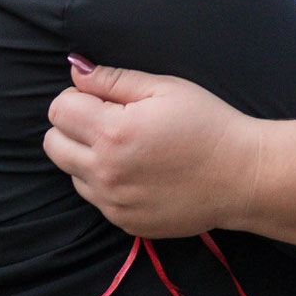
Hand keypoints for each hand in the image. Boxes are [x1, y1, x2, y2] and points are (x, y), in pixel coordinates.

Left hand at [43, 60, 263, 238]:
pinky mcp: (125, 222)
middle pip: (54, 144)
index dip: (78, 97)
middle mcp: (106, 172)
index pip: (58, 110)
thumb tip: (76, 73)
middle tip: (109, 121)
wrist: (242, 176)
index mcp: (113, 133)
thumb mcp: (164, 89)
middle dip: (73, 127)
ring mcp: (114, 203)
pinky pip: (95, 198)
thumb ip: (113, 80)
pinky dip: (106, 183)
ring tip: (128, 147)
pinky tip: (139, 171)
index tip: (104, 99)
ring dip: (87, 156)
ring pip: (71, 173)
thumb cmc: (208, 124)